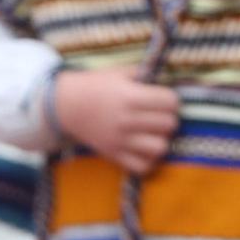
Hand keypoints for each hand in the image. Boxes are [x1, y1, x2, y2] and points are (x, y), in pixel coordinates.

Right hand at [52, 68, 179, 174]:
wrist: (67, 106)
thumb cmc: (95, 86)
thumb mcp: (119, 73)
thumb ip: (144, 75)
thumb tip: (166, 80)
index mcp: (131, 96)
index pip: (170, 102)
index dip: (171, 100)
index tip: (164, 100)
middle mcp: (127, 120)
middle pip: (169, 124)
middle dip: (168, 119)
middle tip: (160, 117)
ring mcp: (121, 140)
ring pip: (160, 147)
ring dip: (161, 140)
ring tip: (154, 135)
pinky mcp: (114, 155)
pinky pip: (142, 167)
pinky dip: (148, 161)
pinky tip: (145, 151)